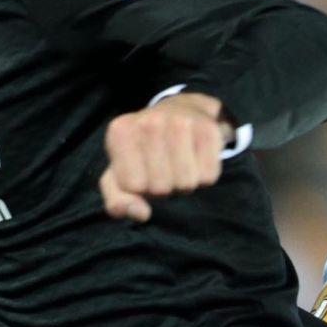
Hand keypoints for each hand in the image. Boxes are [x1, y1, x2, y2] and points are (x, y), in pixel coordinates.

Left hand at [100, 93, 228, 223]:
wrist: (180, 113)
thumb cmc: (144, 152)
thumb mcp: (120, 175)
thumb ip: (118, 201)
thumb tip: (141, 213)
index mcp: (120, 131)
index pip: (133, 187)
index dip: (141, 187)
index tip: (143, 169)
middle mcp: (149, 121)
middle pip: (160, 188)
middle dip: (164, 187)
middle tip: (164, 167)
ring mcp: (180, 121)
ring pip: (186, 183)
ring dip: (184, 183)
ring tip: (179, 163)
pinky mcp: (208, 128)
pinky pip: (208, 176)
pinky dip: (203, 175)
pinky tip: (196, 157)